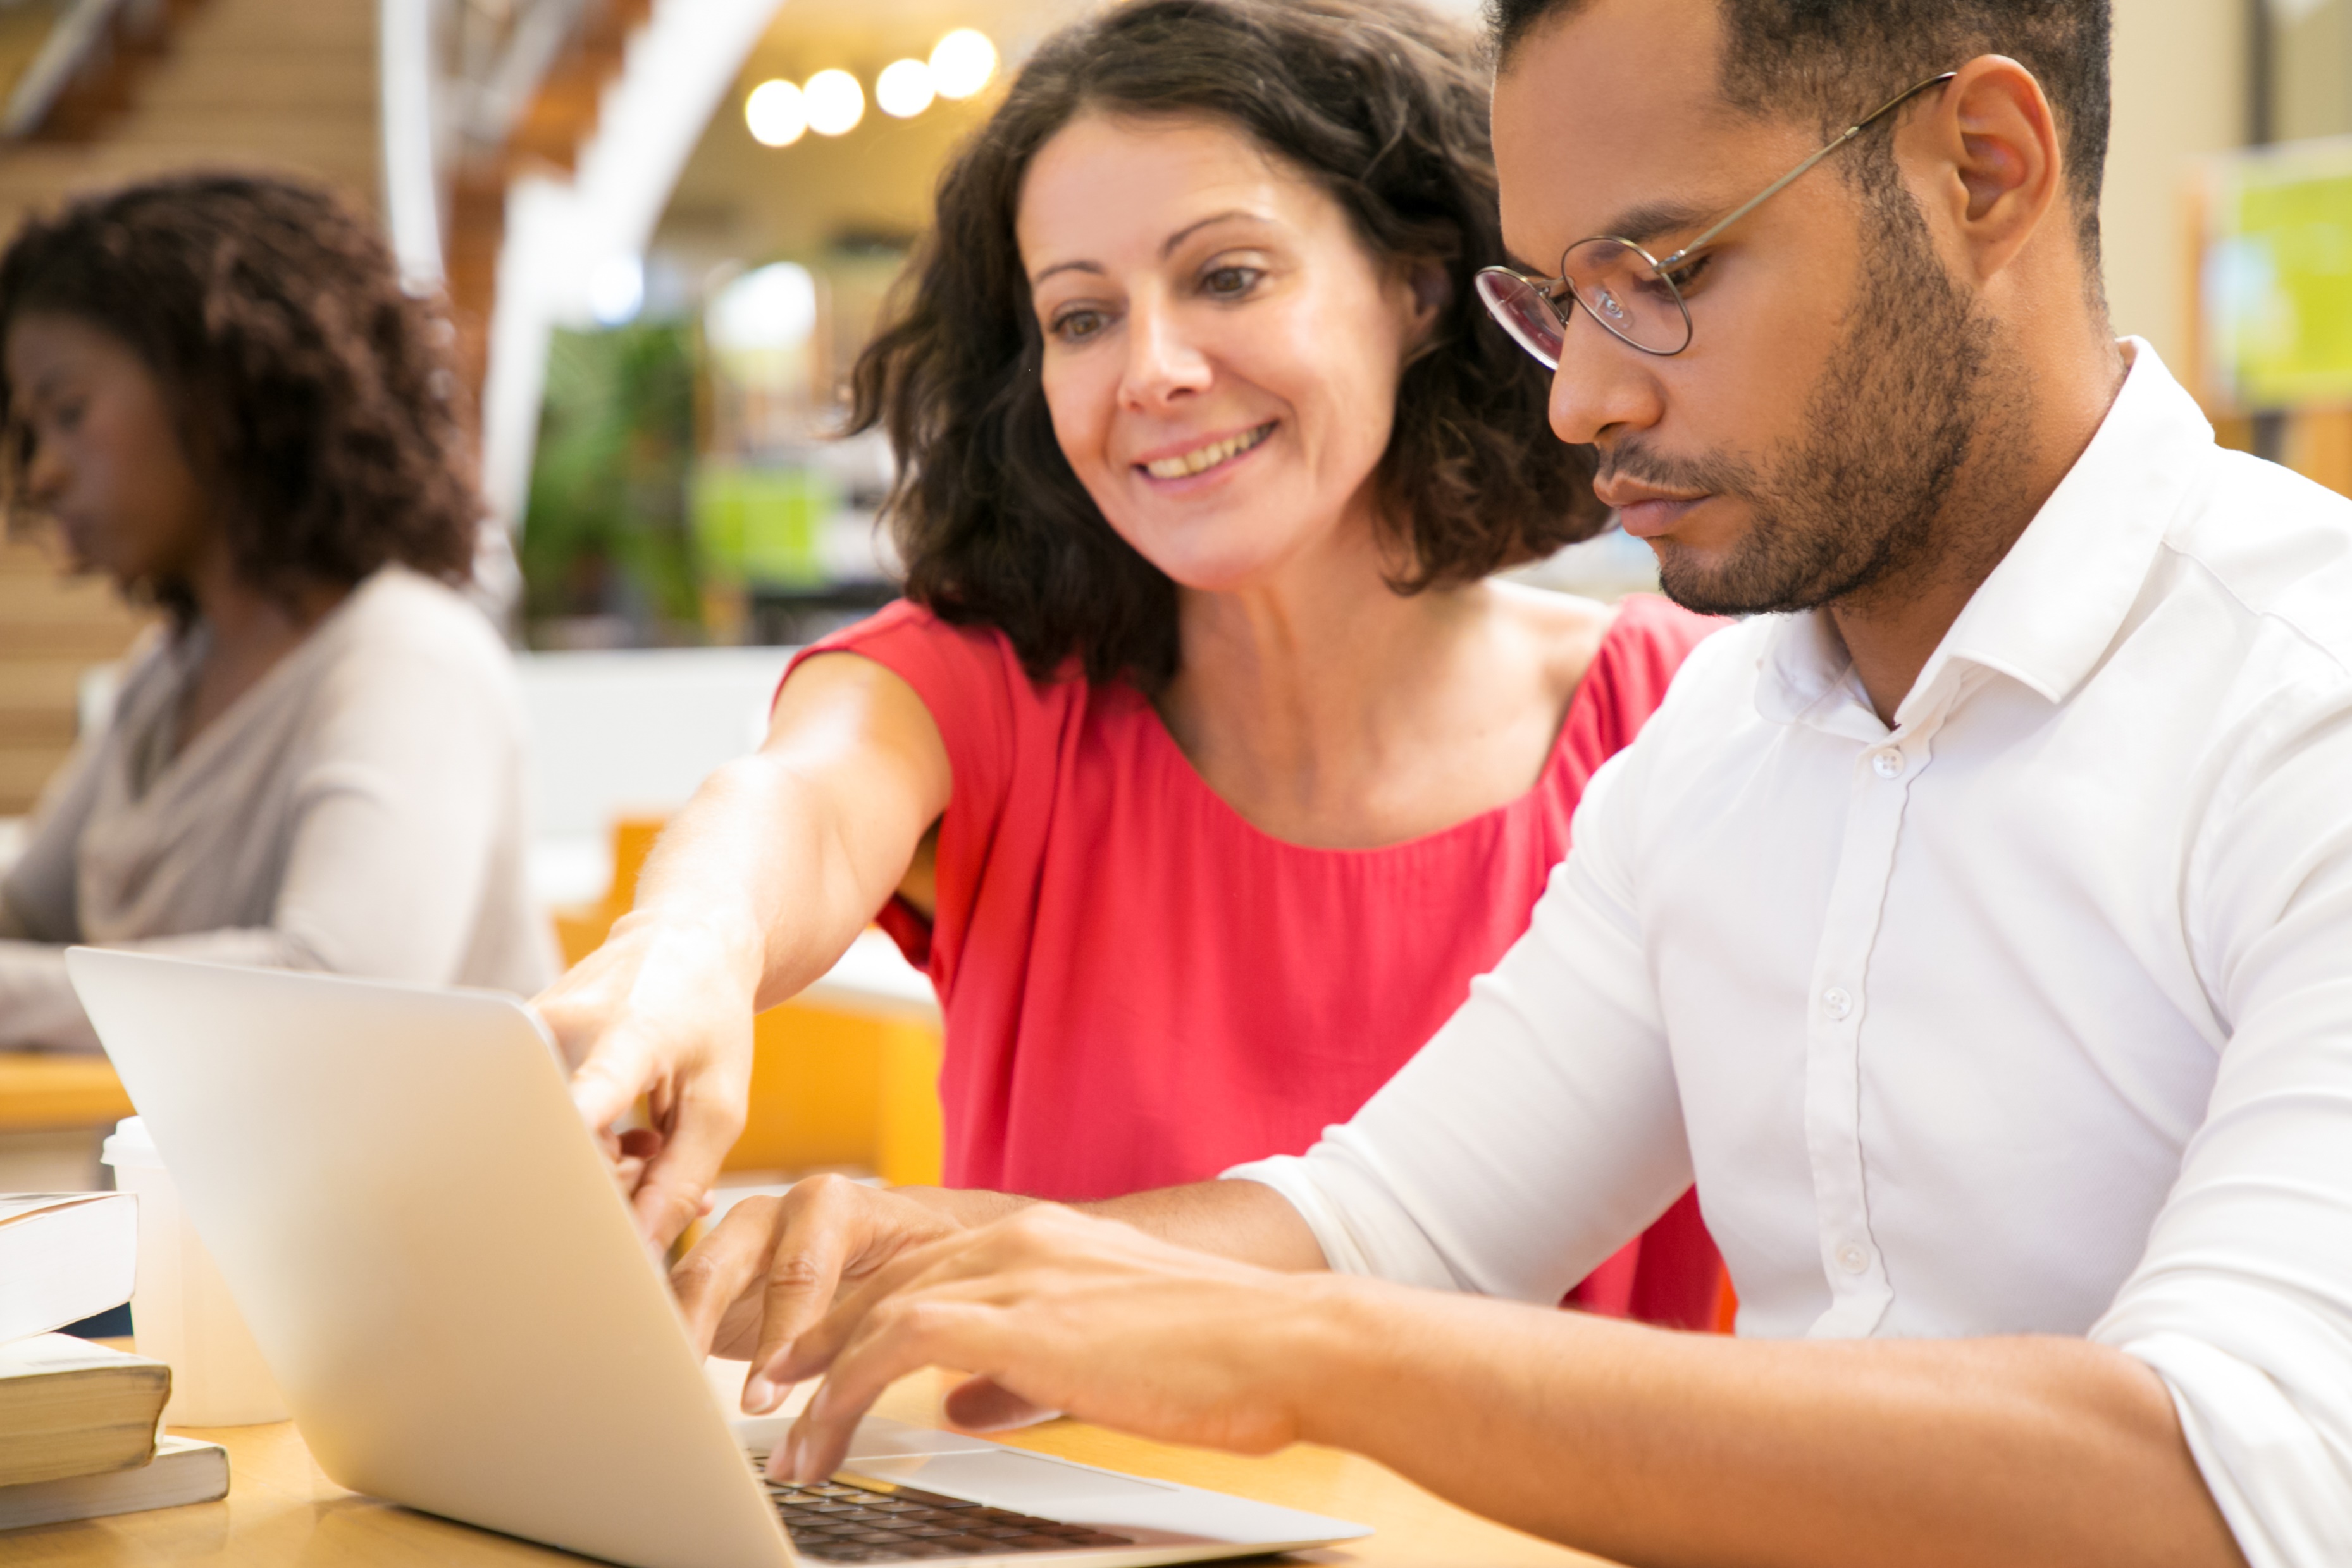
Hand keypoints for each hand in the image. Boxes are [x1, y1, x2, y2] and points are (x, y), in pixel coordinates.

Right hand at [535, 916, 757, 1248]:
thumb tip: (642, 1251)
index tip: (560, 1195)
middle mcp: (559, 1028)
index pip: (585, 1098)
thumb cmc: (709, 1019)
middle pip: (561, 1147)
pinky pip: (538, 1122)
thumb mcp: (720, 1102)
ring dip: (598, 1168)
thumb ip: (682, 1180)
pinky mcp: (511, 1049)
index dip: (573, 1151)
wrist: (684, 941)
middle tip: (659, 1166)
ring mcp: (526, 1036)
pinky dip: (580, 1146)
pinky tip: (621, 1135)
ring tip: (648, 1142)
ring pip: (546, 1142)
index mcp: (626, 1033)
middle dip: (610, 1186)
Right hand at [670, 1174, 972, 1413]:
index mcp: (832, 1206)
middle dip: (699, 1332)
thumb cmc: (924, 1251)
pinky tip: (655, 1382)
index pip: (797, 1274)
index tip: (764, 1397)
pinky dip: (666, 1341)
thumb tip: (897, 1366)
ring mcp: (740, 1239)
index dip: (779, 1338)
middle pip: (720, 1269)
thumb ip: (907, 1310)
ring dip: (669, 1339)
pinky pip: (678, 1303)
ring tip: (657, 1391)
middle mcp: (776, 1213)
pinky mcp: (718, 1272)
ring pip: (688, 1284)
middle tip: (687, 1392)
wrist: (910, 1231)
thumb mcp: (930, 1272)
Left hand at [765, 1205, 1331, 1483]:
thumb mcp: (1108, 1351)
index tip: (814, 1360)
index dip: (857, 1314)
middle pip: (883, 1280)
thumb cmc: (1220, 1358)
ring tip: (781, 1435)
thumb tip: (961, 1403)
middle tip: (769, 1394)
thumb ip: (1023, 1367)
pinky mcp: (1015, 1315)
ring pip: (875, 1308)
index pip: (923, 1267)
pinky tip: (823, 1436)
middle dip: (816, 1340)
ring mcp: (1016, 1268)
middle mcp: (1018, 1238)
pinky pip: (894, 1344)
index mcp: (1044, 1239)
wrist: (1283, 1341)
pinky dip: (844, 1390)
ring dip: (815, 1376)